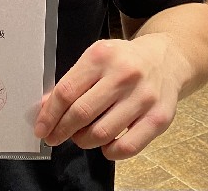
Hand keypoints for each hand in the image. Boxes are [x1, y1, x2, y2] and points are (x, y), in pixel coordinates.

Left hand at [34, 35, 179, 159]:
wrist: (166, 59)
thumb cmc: (125, 61)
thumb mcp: (96, 58)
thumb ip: (72, 81)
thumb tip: (46, 109)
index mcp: (102, 56)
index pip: (66, 91)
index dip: (49, 114)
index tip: (42, 127)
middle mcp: (124, 75)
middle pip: (81, 113)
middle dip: (61, 131)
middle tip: (54, 137)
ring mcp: (143, 97)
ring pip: (101, 133)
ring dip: (84, 141)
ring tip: (81, 136)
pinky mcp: (159, 117)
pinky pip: (127, 147)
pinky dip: (109, 151)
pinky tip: (106, 143)